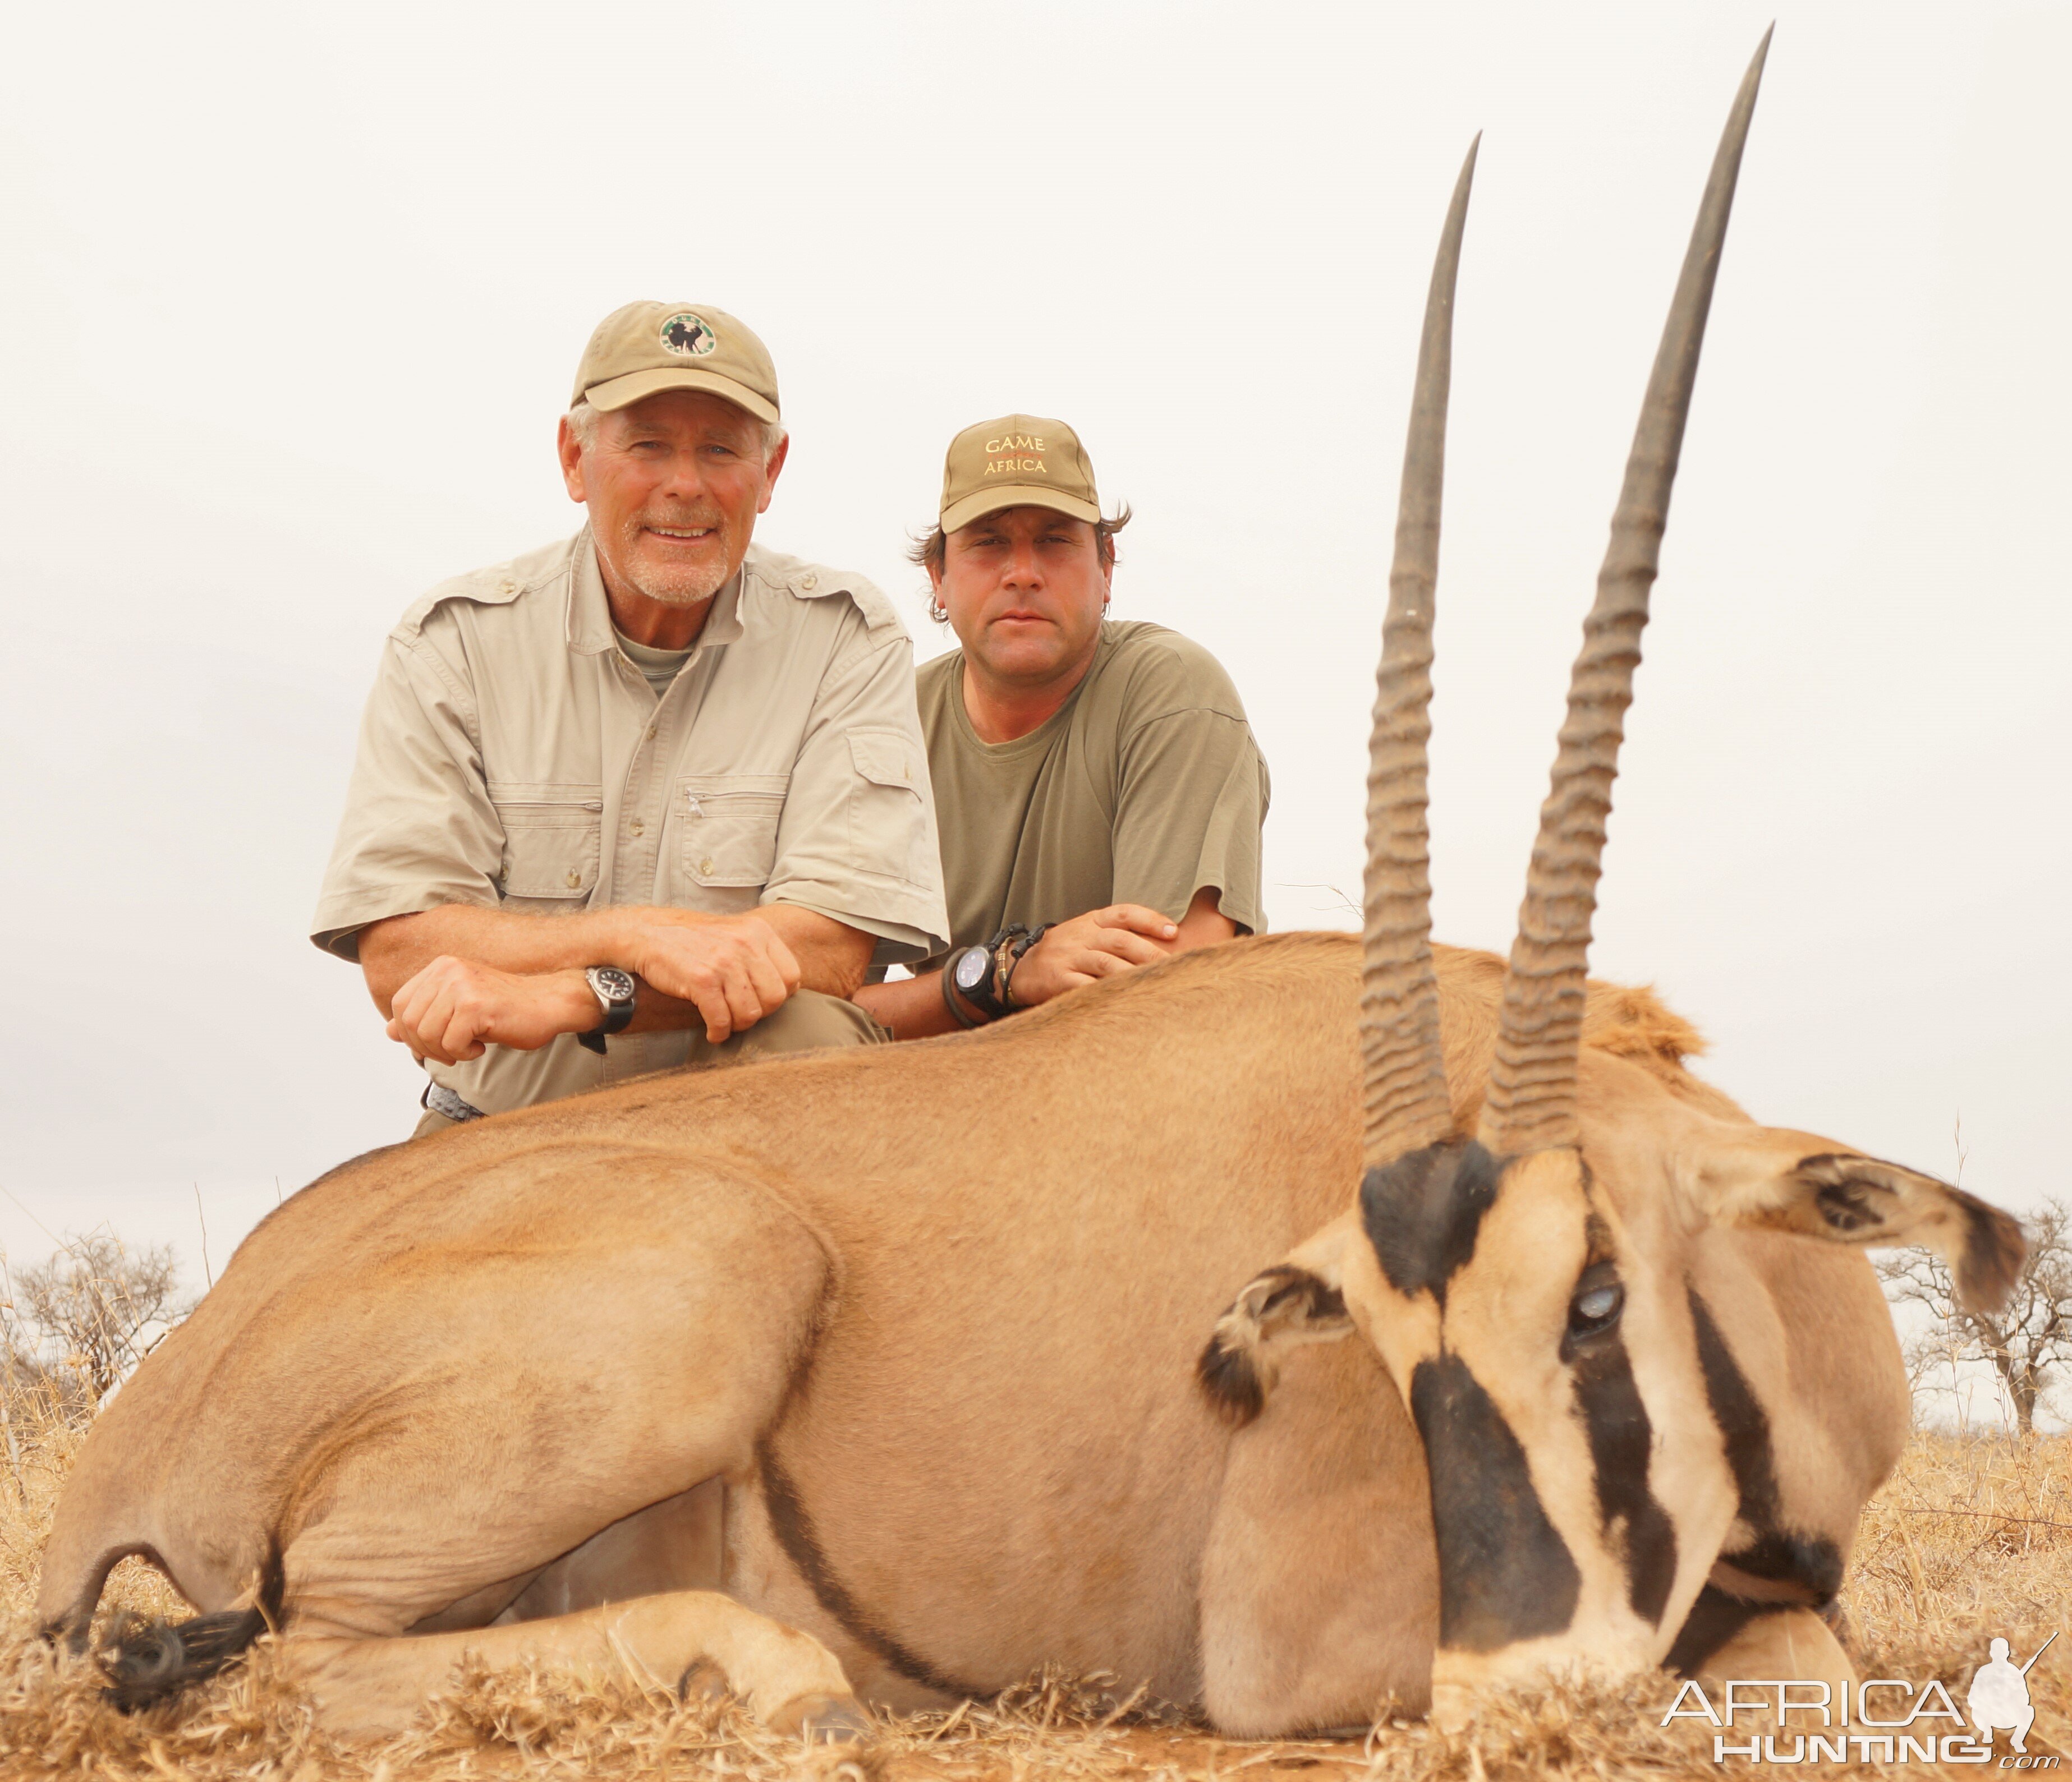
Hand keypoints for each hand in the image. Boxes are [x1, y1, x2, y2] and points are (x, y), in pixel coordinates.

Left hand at [386, 958, 596, 1064]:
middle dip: (426, 1047)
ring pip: (427, 1035)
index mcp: (441, 967)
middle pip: (409, 1022)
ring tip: (468, 1048)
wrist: (550, 1004)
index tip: (433, 1044)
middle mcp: (448, 970)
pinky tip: (482, 1046)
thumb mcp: (459, 1009)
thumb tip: (389, 1031)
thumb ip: (425, 1016)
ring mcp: (461, 985)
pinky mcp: (476, 1005)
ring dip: (445, 1052)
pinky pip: (450, 1043)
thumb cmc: (507, 1009)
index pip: (400, 1004)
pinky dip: (464, 1054)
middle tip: (452, 1052)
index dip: (409, 1032)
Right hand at [617, 912, 801, 1042]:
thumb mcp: (735, 934)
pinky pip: (721, 1019)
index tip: (761, 1001)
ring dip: (737, 1025)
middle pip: (774, 999)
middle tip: (740, 1015)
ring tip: (725, 1022)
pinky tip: (712, 1031)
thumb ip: (761, 955)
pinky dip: (718, 1032)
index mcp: (758, 932)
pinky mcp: (701, 979)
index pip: (792, 976)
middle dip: (759, 1014)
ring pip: (750, 1013)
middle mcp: (745, 944)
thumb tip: (789, 988)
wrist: (648, 933)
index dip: (778, 996)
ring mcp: (723, 961)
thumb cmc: (693, 940)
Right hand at [1003, 904, 1178, 1006]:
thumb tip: (1161, 943)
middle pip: (1121, 940)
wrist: (1020, 968)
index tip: (1173, 932)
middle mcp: (1081, 936)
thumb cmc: (1064, 952)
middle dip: (1150, 953)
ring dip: (1132, 974)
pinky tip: (1124, 999)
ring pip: (1106, 963)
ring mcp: (1069, 957)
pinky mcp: (1058, 979)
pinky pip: (1086, 986)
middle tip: (1173, 967)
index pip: (1124, 913)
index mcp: (1091, 921)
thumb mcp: (1086, 933)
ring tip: (1153, 984)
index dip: (1150, 920)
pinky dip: (1106, 993)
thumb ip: (1115, 935)